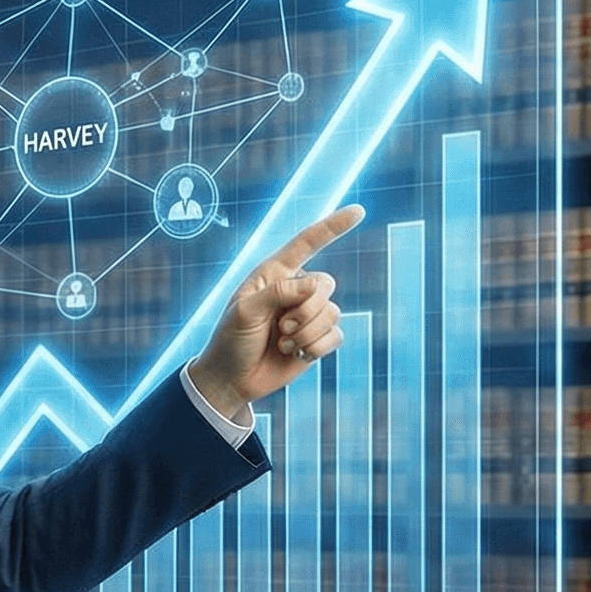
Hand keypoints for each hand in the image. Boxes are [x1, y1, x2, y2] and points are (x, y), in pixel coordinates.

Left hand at [188, 204, 364, 421]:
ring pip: (332, 312)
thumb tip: (314, 286)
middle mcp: (295, 289)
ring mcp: (307, 315)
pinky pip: (336, 336)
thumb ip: (278, 293)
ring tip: (283, 343)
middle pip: (326, 284)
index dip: (334, 226)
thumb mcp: (245, 312)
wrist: (233, 379)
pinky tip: (295, 353)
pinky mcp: (317, 338)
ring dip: (307, 333)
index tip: (359, 212)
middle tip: (280, 328)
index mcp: (274, 273)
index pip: (307, 242)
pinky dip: (316, 347)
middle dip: (306, 310)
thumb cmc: (231, 340)